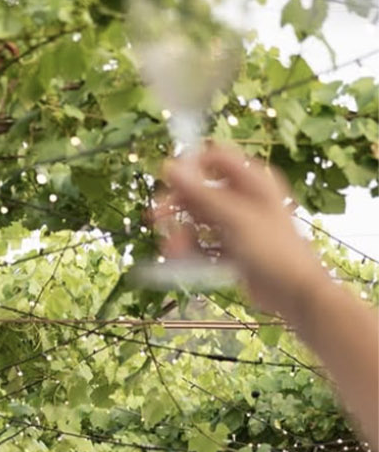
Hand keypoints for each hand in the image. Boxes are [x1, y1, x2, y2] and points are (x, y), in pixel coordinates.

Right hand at [157, 143, 324, 321]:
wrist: (295, 292)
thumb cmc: (273, 251)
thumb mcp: (235, 219)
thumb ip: (201, 194)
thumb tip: (171, 167)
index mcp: (252, 180)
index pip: (214, 158)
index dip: (189, 167)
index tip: (167, 184)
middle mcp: (244, 198)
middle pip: (200, 191)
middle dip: (178, 206)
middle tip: (156, 219)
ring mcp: (237, 224)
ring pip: (199, 220)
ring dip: (182, 234)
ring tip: (173, 251)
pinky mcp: (232, 248)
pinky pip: (204, 243)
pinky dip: (192, 251)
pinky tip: (182, 261)